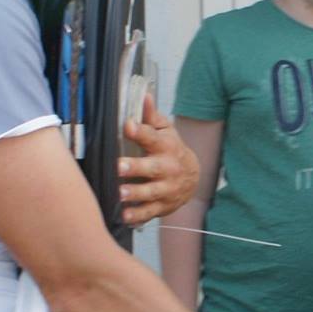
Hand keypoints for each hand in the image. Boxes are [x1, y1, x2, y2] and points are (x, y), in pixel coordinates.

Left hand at [118, 93, 197, 224]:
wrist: (193, 178)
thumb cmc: (171, 150)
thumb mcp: (165, 131)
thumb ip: (151, 117)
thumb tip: (143, 95)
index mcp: (165, 146)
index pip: (152, 137)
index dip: (140, 131)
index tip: (128, 126)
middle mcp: (167, 168)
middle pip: (151, 168)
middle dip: (135, 168)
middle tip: (119, 167)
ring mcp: (166, 189)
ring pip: (150, 192)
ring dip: (135, 193)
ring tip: (119, 194)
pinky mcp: (163, 206)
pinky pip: (149, 212)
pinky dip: (137, 215)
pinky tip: (124, 216)